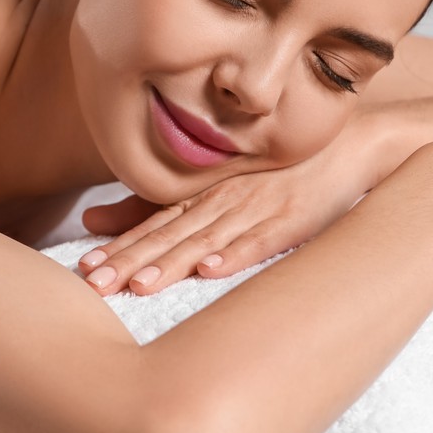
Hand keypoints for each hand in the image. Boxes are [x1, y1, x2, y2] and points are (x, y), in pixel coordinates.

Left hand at [74, 114, 395, 296]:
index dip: (118, 247)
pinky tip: (212, 270)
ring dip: (173, 262)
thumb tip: (89, 221)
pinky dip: (235, 255)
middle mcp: (222, 200)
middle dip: (132, 261)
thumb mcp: (213, 185)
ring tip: (141, 286)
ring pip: (206, 239)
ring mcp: (257, 209)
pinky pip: (260, 241)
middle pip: (169, 235)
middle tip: (95, 286)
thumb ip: (154, 205)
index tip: (82, 271)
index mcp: (202, 194)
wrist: (350, 145)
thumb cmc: (279, 172)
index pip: (151, 224)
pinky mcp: (292, 219)